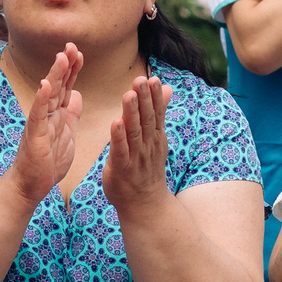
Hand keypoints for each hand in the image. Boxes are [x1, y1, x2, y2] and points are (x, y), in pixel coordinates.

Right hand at [6, 44, 83, 207]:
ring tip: (62, 57)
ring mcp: (39, 123)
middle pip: (58, 85)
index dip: (73, 70)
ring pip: (48, 95)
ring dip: (55, 75)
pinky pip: (38, 114)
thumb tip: (77, 94)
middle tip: (72, 46)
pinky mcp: (34, 135)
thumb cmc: (47, 162)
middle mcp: (47, 115)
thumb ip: (72, 114)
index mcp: (57, 114)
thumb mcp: (67, 134)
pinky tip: (45, 85)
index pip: (66, 87)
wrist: (30, 185)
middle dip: (65, 65)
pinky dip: (42, 98)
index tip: (79, 53)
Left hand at [100, 77, 172, 218]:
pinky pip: (120, 150)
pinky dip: (118, 137)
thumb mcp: (156, 138)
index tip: (153, 78)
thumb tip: (167, 87)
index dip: (154, 96)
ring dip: (132, 113)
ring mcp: (136, 157)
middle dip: (144, 99)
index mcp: (155, 137)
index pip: (156, 113)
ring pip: (134, 132)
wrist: (145, 204)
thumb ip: (158, 112)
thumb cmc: (147, 167)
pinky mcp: (121, 168)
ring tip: (129, 95)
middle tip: (140, 80)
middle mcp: (148, 145)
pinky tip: (115, 123)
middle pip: (147, 119)